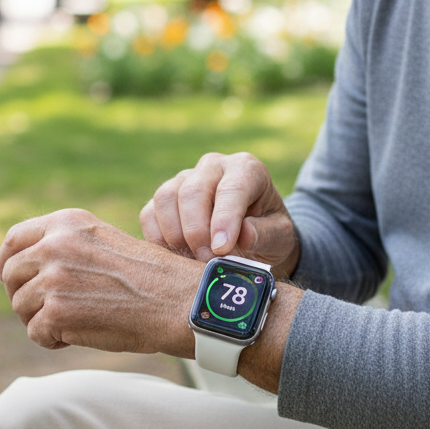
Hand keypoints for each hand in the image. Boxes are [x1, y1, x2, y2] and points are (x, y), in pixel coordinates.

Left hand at [0, 208, 200, 354]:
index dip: (7, 263)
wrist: (176, 301)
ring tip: (73, 323)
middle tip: (49, 312)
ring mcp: (53, 278)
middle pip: (11, 275)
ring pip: (21, 307)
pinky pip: (35, 333)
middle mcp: (54, 245)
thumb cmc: (146, 277)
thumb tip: (20, 267)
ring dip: (41, 321)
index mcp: (65, 223)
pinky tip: (78, 335)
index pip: (13, 239)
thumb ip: (63, 246)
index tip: (13, 280)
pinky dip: (53, 341)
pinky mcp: (56, 312)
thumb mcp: (100, 242)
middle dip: (24, 297)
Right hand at [140, 152, 299, 274]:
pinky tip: (176, 256)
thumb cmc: (268, 233)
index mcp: (246, 169)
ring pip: (165, 197)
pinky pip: (149, 213)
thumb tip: (243, 235)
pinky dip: (157, 239)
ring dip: (175, 235)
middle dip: (196, 231)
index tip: (221, 250)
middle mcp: (213, 166)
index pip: (232, 189)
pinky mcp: (165, 198)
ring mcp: (184, 179)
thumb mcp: (280, 236)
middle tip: (207, 262)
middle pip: (192, 190)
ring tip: (192, 260)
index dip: (224, 220)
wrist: (252, 235)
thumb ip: (266, 234)